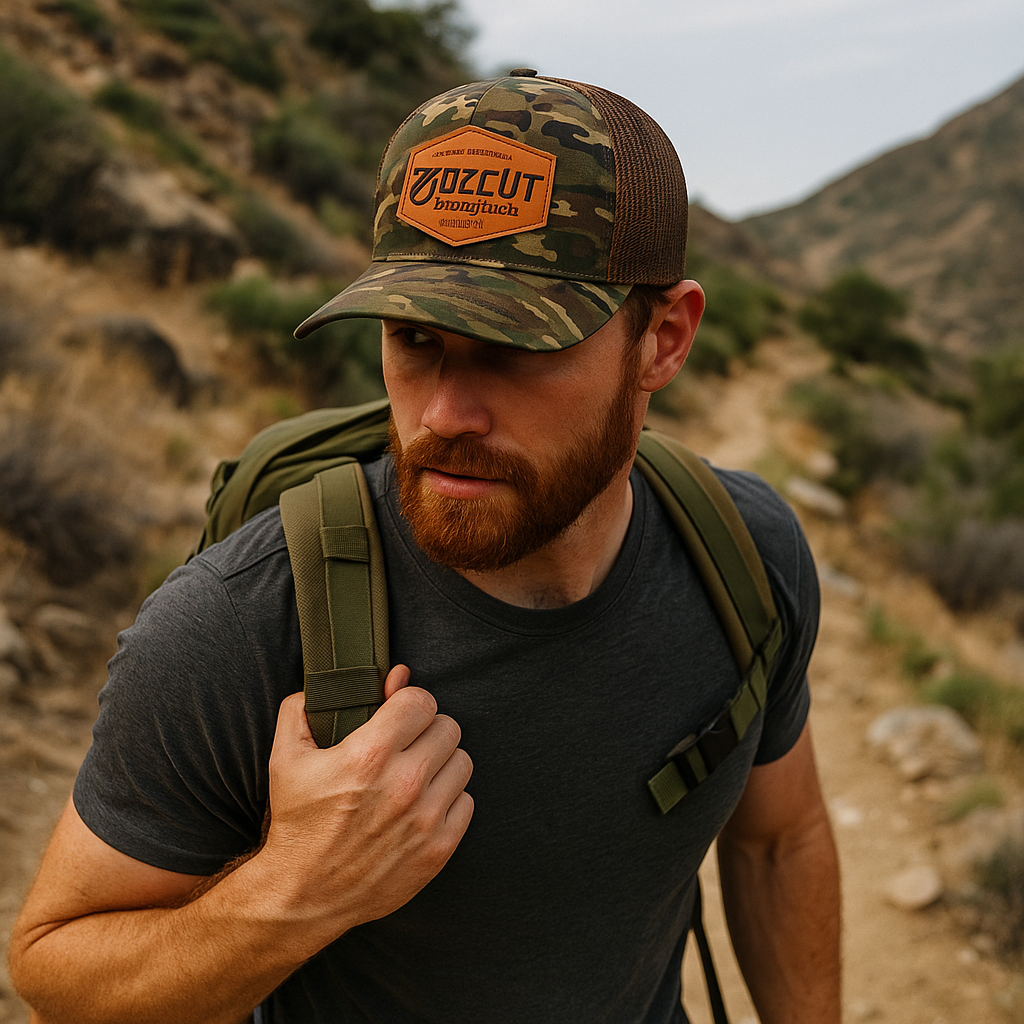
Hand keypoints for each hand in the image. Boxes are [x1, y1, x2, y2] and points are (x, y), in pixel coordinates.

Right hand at [259, 665, 473, 940]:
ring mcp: (425, 819)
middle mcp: (403, 784)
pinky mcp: (439, 849)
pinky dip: (448, 800)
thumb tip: (367, 679)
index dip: (408, 703)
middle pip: (448, 727)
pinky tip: (422, 805)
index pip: (421, 702)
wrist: (303, 896)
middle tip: (407, 745)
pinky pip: (466, 802)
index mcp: (369, 756)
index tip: (399, 714)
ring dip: (441, 763)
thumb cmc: (296, 823)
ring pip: (461, 762)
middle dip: (426, 730)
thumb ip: (308, 706)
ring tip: (416, 773)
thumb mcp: (286, 757)